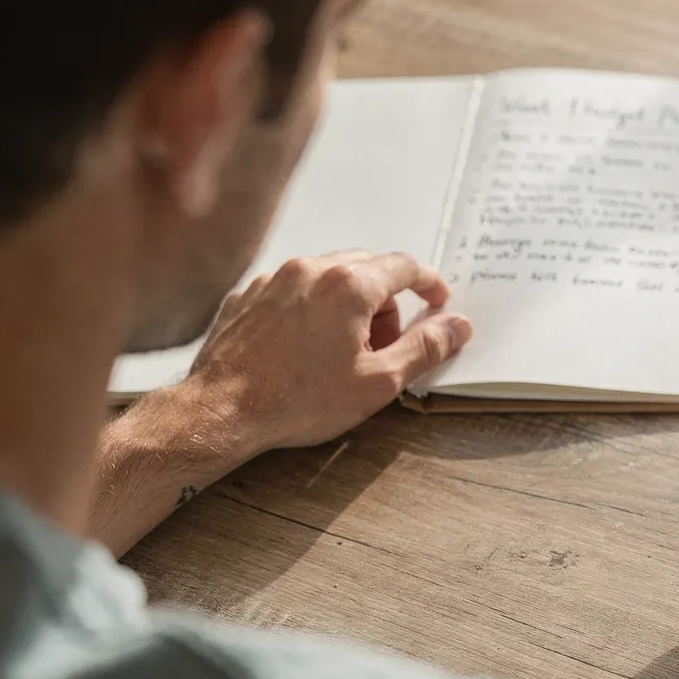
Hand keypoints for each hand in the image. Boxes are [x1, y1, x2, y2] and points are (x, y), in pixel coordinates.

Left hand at [178, 249, 471, 453]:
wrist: (221, 411)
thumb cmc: (298, 400)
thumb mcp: (378, 382)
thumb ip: (425, 348)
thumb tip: (458, 325)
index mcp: (349, 285)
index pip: (405, 266)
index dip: (429, 284)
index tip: (438, 302)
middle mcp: (311, 269)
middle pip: (367, 267)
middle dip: (387, 300)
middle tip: (387, 344)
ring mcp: (274, 279)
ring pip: (328, 275)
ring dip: (349, 302)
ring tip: (344, 350)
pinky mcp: (247, 295)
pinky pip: (293, 289)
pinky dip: (311, 308)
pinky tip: (305, 348)